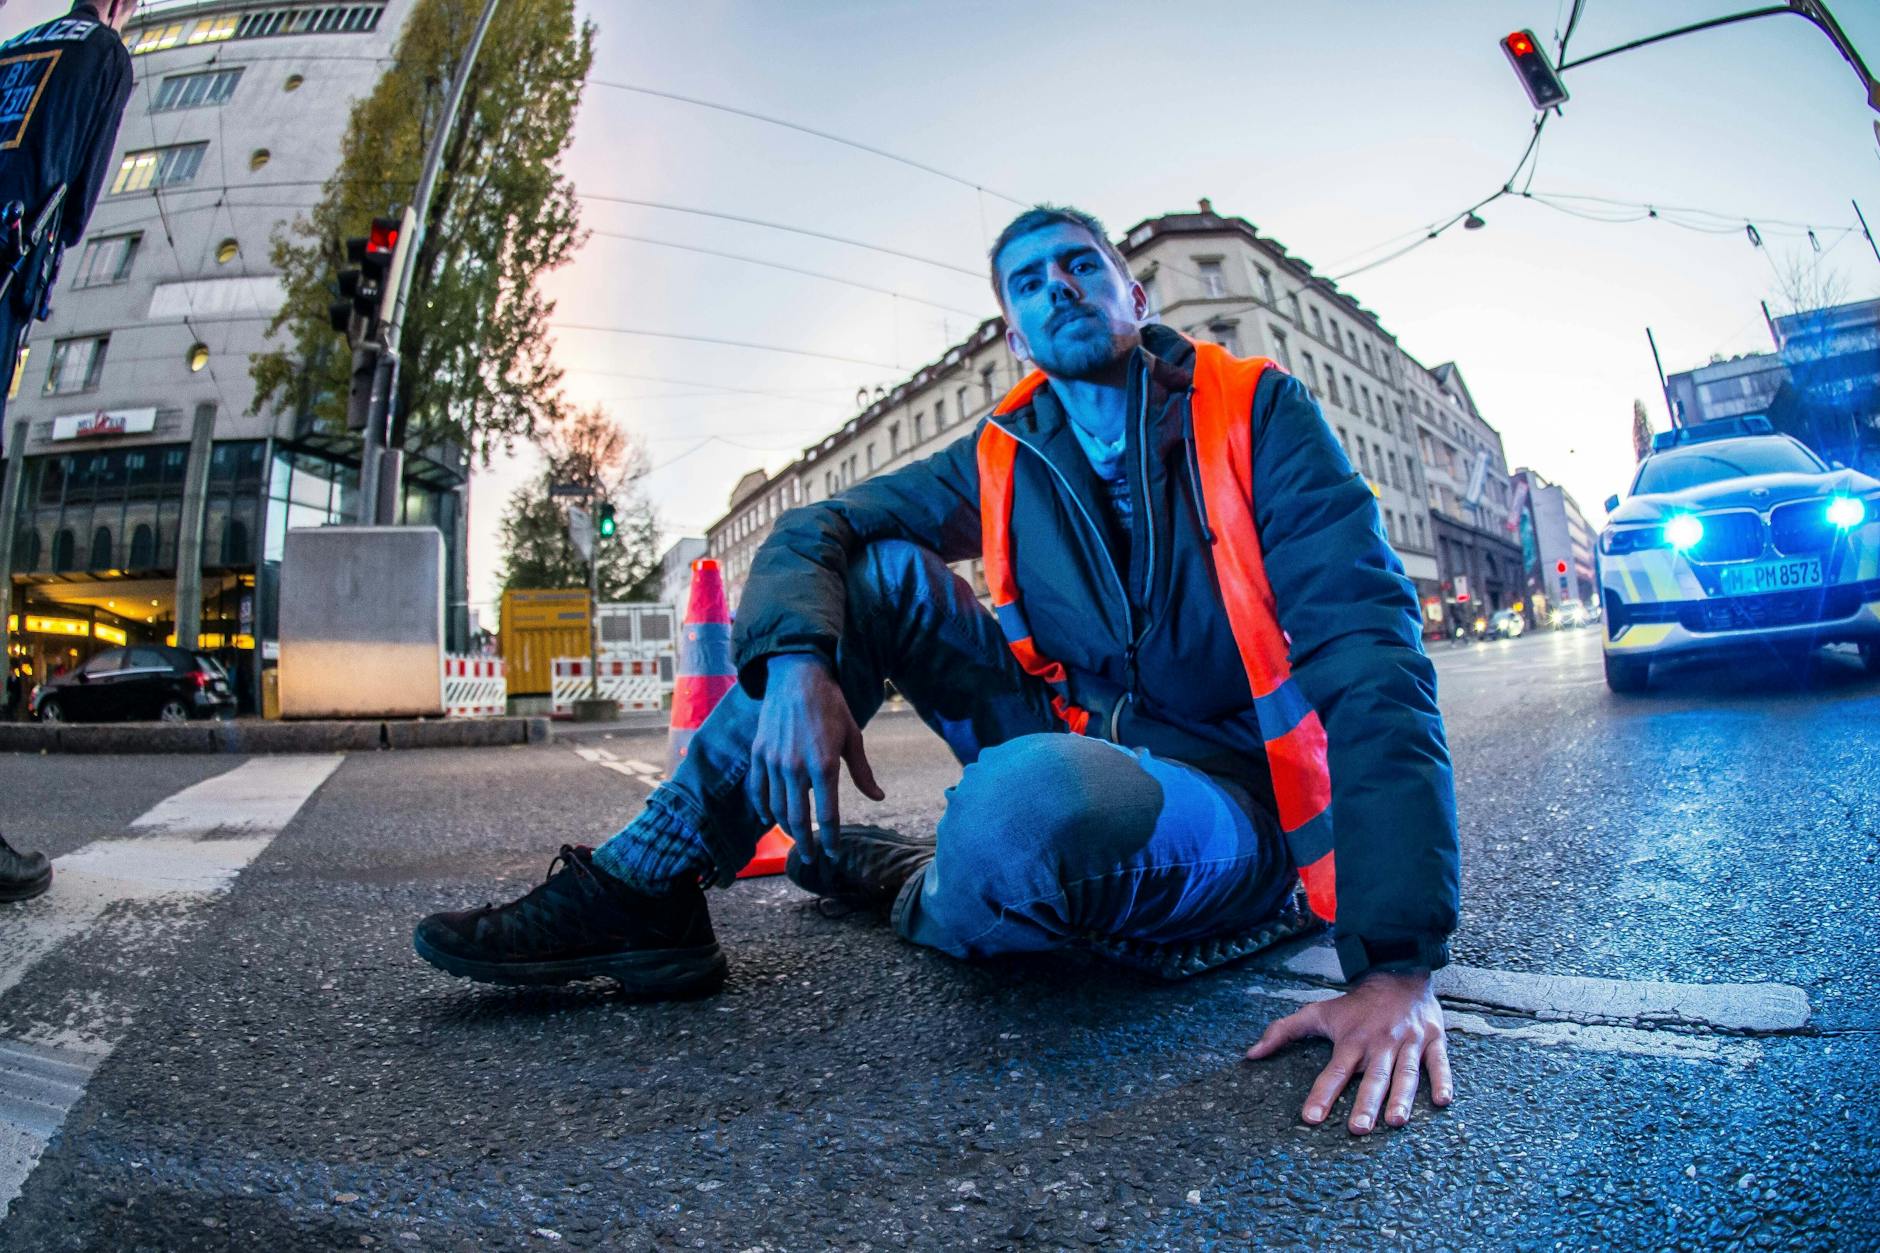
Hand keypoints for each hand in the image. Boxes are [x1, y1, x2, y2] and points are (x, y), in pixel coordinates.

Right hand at [749, 654, 883, 861]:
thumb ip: (862, 772)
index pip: (827, 815)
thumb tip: (877, 798)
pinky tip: (770, 817)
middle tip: (810, 857)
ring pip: (775, 808)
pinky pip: (757, 790)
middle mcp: (795, 768)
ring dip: (785, 828)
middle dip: (804, 843)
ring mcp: (773, 761)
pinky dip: (762, 808)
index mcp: (823, 765)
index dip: (830, 839)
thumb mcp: (853, 737)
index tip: (833, 853)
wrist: (797, 676)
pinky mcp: (758, 754)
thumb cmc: (831, 706)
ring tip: (794, 838)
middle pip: (797, 818)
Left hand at [1245, 970, 1452, 1134]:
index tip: (1311, 1118)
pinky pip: (1440, 1063)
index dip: (1322, 1095)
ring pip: (1406, 1074)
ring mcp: (1408, 1042)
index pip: (1333, 1072)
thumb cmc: (1355, 1003)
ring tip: (1396, 1121)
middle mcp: (1379, 1043)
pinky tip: (1442, 1101)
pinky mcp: (1433, 1040)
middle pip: (1372, 1078)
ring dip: (1402, 1098)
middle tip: (1357, 1130)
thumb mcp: (1318, 1012)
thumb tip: (1251, 1054)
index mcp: (1352, 1040)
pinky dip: (1443, 1080)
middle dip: (1364, 1104)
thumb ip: (1284, 1031)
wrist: (1396, 971)